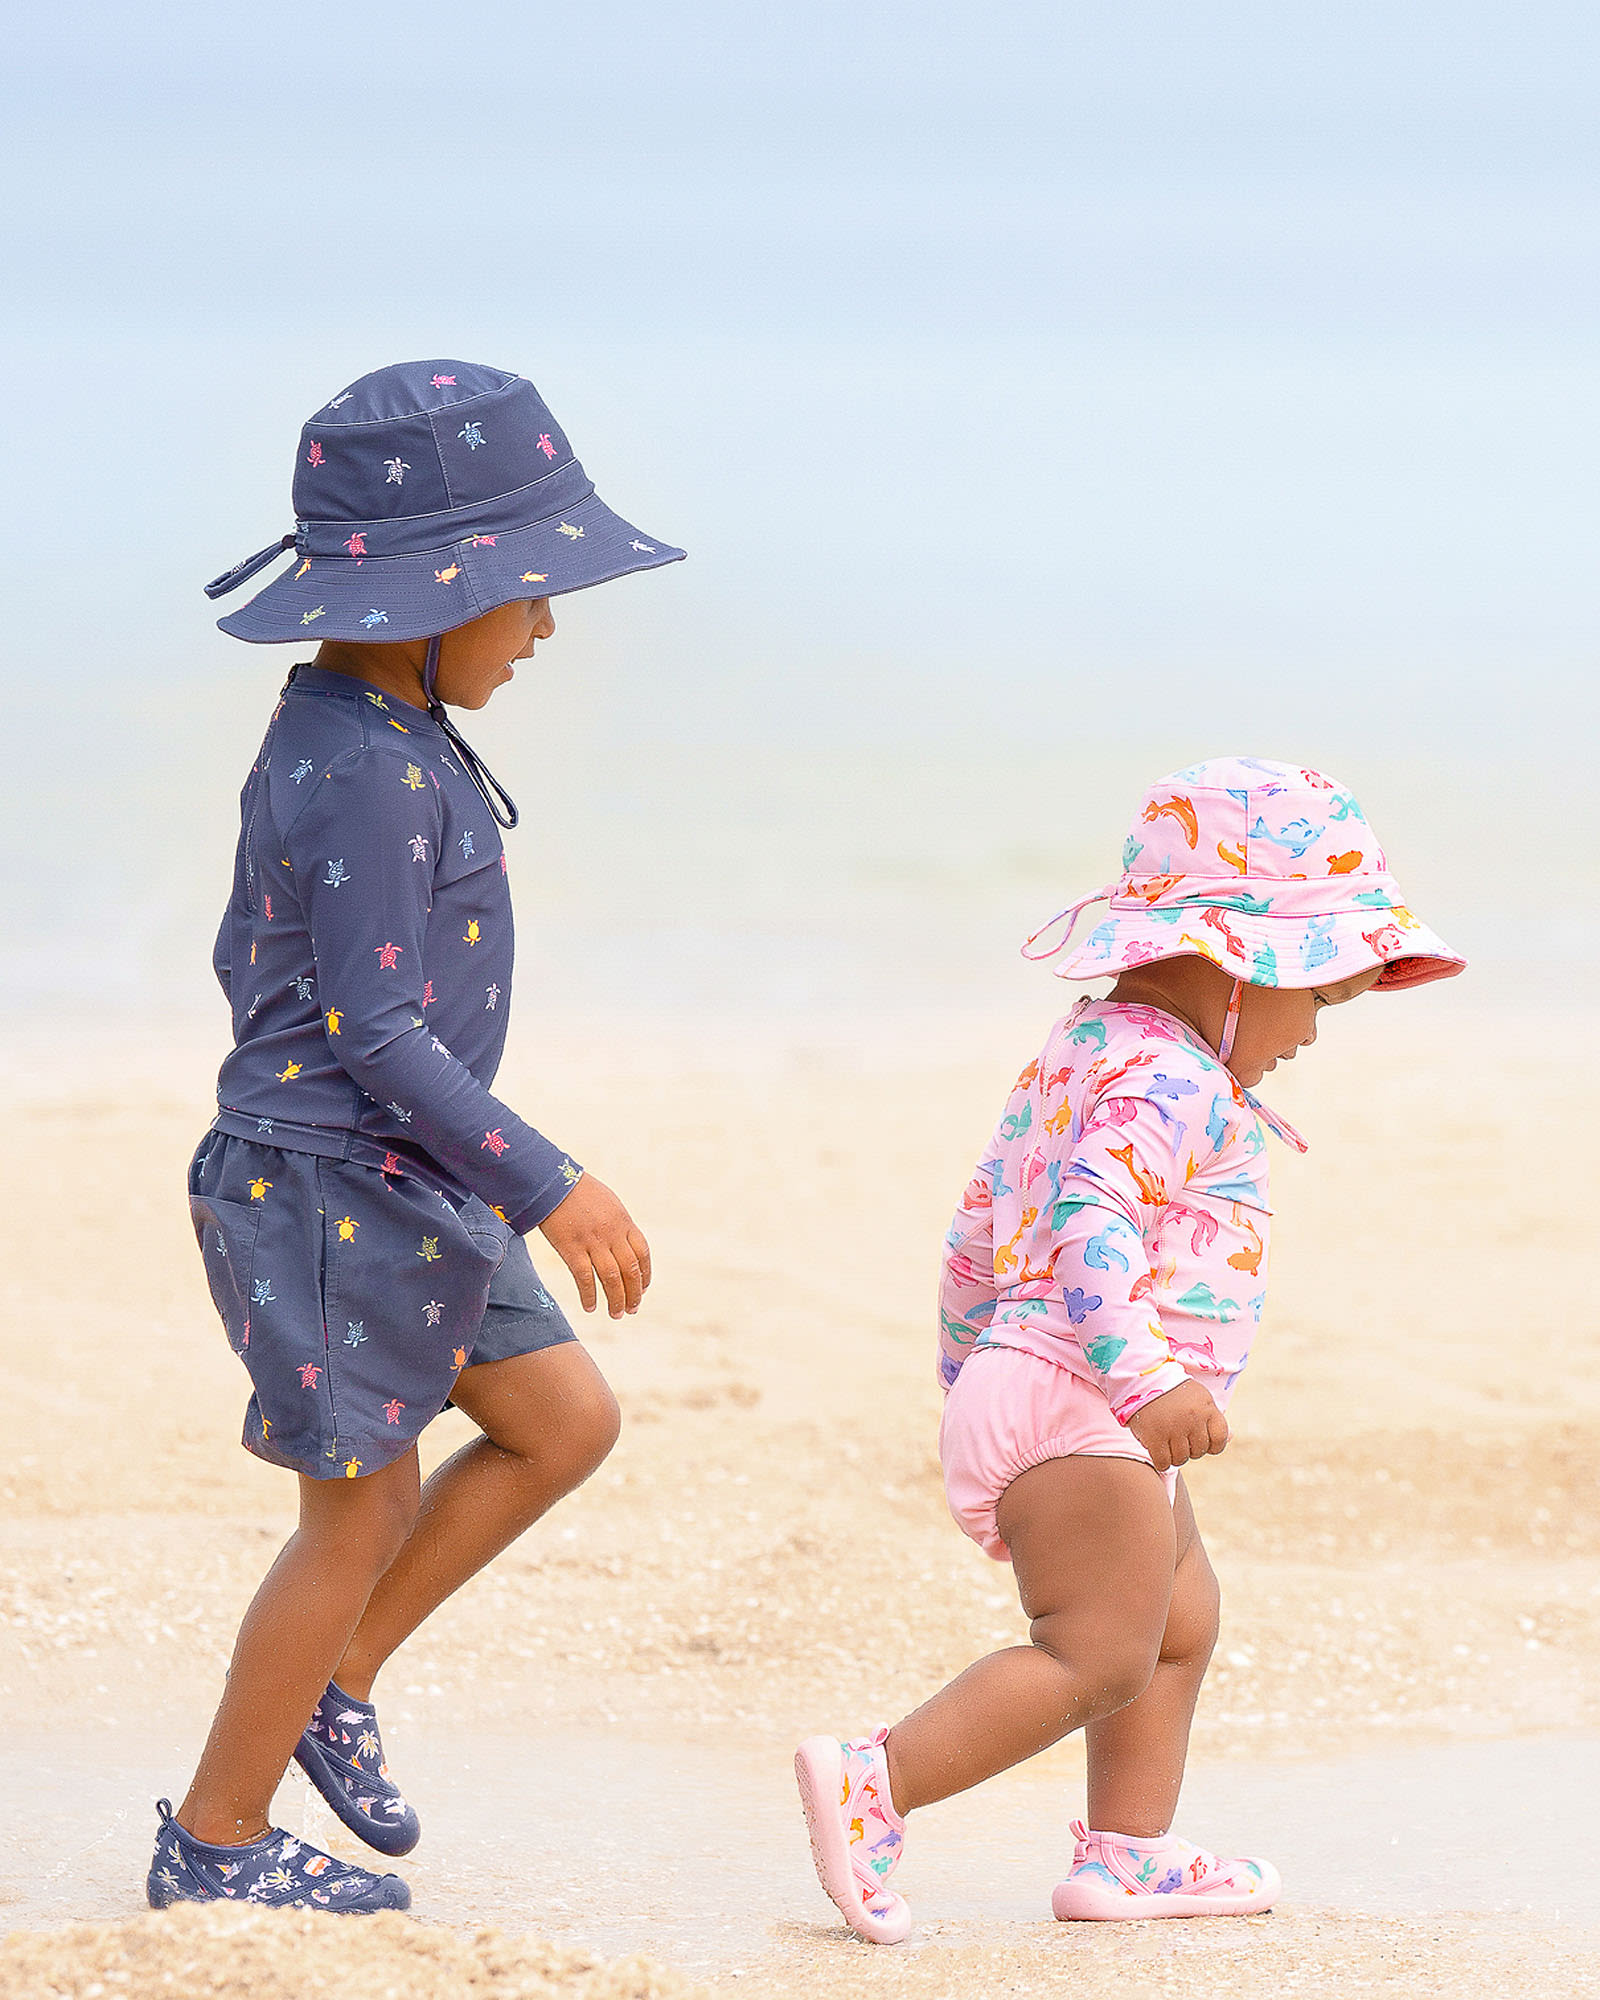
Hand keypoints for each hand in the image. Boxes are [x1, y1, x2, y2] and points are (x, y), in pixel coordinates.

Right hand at [537, 1175, 650, 1318]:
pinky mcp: (571, 1248)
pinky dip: (589, 1295)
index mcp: (624, 1222)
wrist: (552, 1182)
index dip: (645, 1275)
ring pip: (611, 1278)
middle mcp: (612, 1234)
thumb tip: (625, 1243)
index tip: (642, 1290)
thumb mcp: (609, 1203)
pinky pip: (584, 1278)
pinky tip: (590, 1307)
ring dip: (616, 1300)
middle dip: (633, 1294)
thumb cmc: (579, 1191)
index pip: (643, 1254)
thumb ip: (618, 1224)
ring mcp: (593, 1242)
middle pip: (630, 1270)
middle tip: (632, 1310)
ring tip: (615, 1314)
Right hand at [1125, 1379, 1228, 1472]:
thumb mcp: (1199, 1399)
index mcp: (1207, 1408)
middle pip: (1199, 1451)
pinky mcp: (1154, 1436)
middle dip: (1190, 1449)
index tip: (1200, 1439)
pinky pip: (1163, 1462)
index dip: (1212, 1445)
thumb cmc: (1175, 1391)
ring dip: (1174, 1455)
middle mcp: (1193, 1418)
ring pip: (1181, 1459)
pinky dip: (1161, 1462)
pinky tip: (1158, 1452)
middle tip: (1179, 1438)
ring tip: (1168, 1443)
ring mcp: (1173, 1428)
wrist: (1143, 1378)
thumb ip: (1214, 1419)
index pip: (1219, 1439)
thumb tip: (1232, 1437)